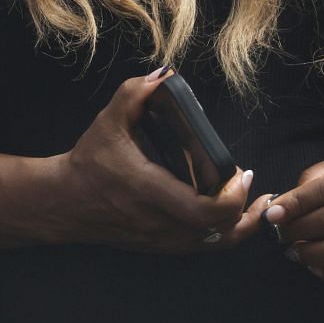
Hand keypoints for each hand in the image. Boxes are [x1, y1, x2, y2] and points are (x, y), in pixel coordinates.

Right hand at [46, 71, 266, 251]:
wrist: (65, 202)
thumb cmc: (89, 163)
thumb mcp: (108, 122)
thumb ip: (134, 94)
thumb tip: (164, 75)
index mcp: (150, 191)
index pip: (204, 211)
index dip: (233, 197)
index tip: (242, 173)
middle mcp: (159, 222)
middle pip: (220, 232)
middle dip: (248, 213)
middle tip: (258, 189)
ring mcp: (161, 239)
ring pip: (214, 245)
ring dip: (240, 227)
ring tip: (258, 207)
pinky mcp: (160, 245)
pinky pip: (201, 247)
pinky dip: (222, 234)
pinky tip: (230, 217)